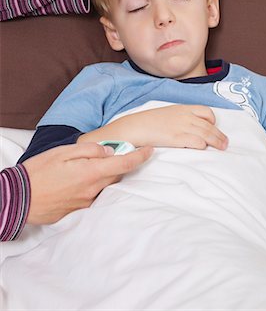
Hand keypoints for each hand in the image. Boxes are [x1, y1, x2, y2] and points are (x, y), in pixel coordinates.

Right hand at [23, 142, 152, 224]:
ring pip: (106, 186)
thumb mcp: (63, 151)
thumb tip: (109, 151)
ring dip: (107, 176)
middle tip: (115, 153)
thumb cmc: (39, 172)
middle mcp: (93, 190)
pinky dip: (95, 187)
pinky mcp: (79, 211)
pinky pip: (95, 196)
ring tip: (91, 168)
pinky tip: (81, 181)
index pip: (124, 164)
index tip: (150, 150)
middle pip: (117, 176)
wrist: (19, 198)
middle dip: (121, 164)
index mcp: (90, 172)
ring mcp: (86, 203)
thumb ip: (89, 149)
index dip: (140, 156)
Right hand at [79, 105, 227, 150]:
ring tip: (222, 148)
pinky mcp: (176, 138)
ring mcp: (181, 126)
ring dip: (216, 141)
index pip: (205, 111)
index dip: (212, 121)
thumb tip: (185, 128)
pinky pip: (196, 141)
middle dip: (219, 134)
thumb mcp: (164, 116)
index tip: (213, 128)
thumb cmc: (146, 123)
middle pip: (209, 124)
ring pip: (207, 133)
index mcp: (181, 109)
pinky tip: (204, 149)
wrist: (133, 127)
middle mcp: (184, 116)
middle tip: (225, 143)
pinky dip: (203, 145)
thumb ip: (176, 119)